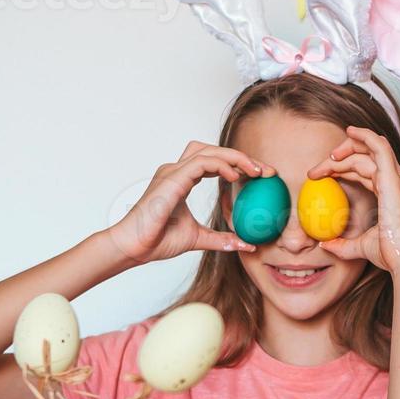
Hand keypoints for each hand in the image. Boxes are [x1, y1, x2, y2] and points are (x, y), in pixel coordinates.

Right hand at [106, 141, 269, 263]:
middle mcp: (177, 171)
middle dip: (241, 157)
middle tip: (265, 171)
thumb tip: (246, 244)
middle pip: (213, 150)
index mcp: (181, 180)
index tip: (260, 177)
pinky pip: (201, 162)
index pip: (214, 162)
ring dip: (235, 157)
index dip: (238, 165)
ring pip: (208, 151)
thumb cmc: (157, 241)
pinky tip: (235, 177)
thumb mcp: (198, 238)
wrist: (134, 247)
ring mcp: (173, 172)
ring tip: (255, 171)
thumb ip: (221, 239)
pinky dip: (221, 165)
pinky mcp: (172, 178)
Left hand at [307, 127, 399, 274]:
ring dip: (347, 148)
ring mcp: (396, 177)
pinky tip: (350, 132)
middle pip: (366, 157)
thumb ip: (343, 244)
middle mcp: (397, 181)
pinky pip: (379, 146)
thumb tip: (327, 244)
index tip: (322, 175)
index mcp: (393, 193)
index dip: (343, 168)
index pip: (366, 170)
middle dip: (340, 158)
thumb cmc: (392, 253)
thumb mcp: (360, 246)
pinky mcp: (392, 177)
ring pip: (370, 149)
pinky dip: (364, 136)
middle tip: (317, 170)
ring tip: (329, 157)